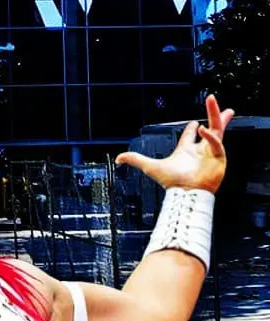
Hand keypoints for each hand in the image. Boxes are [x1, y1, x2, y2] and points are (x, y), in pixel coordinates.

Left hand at [116, 95, 234, 192]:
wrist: (185, 193)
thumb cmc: (171, 183)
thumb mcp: (150, 167)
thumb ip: (135, 160)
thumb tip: (119, 158)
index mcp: (185, 151)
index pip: (189, 136)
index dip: (191, 128)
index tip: (194, 122)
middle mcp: (199, 151)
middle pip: (209, 129)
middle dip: (213, 115)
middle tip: (213, 102)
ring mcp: (210, 154)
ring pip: (217, 131)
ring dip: (219, 118)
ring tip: (225, 109)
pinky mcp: (218, 158)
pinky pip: (216, 143)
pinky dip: (210, 137)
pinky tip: (203, 129)